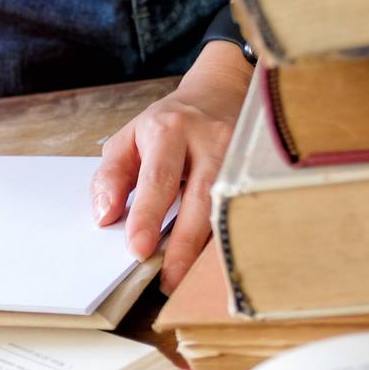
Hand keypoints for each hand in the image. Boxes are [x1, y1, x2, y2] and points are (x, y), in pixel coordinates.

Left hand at [91, 43, 251, 291]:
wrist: (219, 92)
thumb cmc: (168, 123)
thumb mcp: (128, 139)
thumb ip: (111, 177)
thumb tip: (105, 217)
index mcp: (170, 130)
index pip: (159, 179)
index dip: (149, 216)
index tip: (138, 249)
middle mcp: (211, 139)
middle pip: (200, 197)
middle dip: (184, 243)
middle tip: (168, 278)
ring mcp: (243, 153)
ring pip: (229, 206)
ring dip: (210, 246)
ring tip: (190, 277)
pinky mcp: (263, 165)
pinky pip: (248, 206)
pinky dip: (232, 234)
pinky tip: (220, 259)